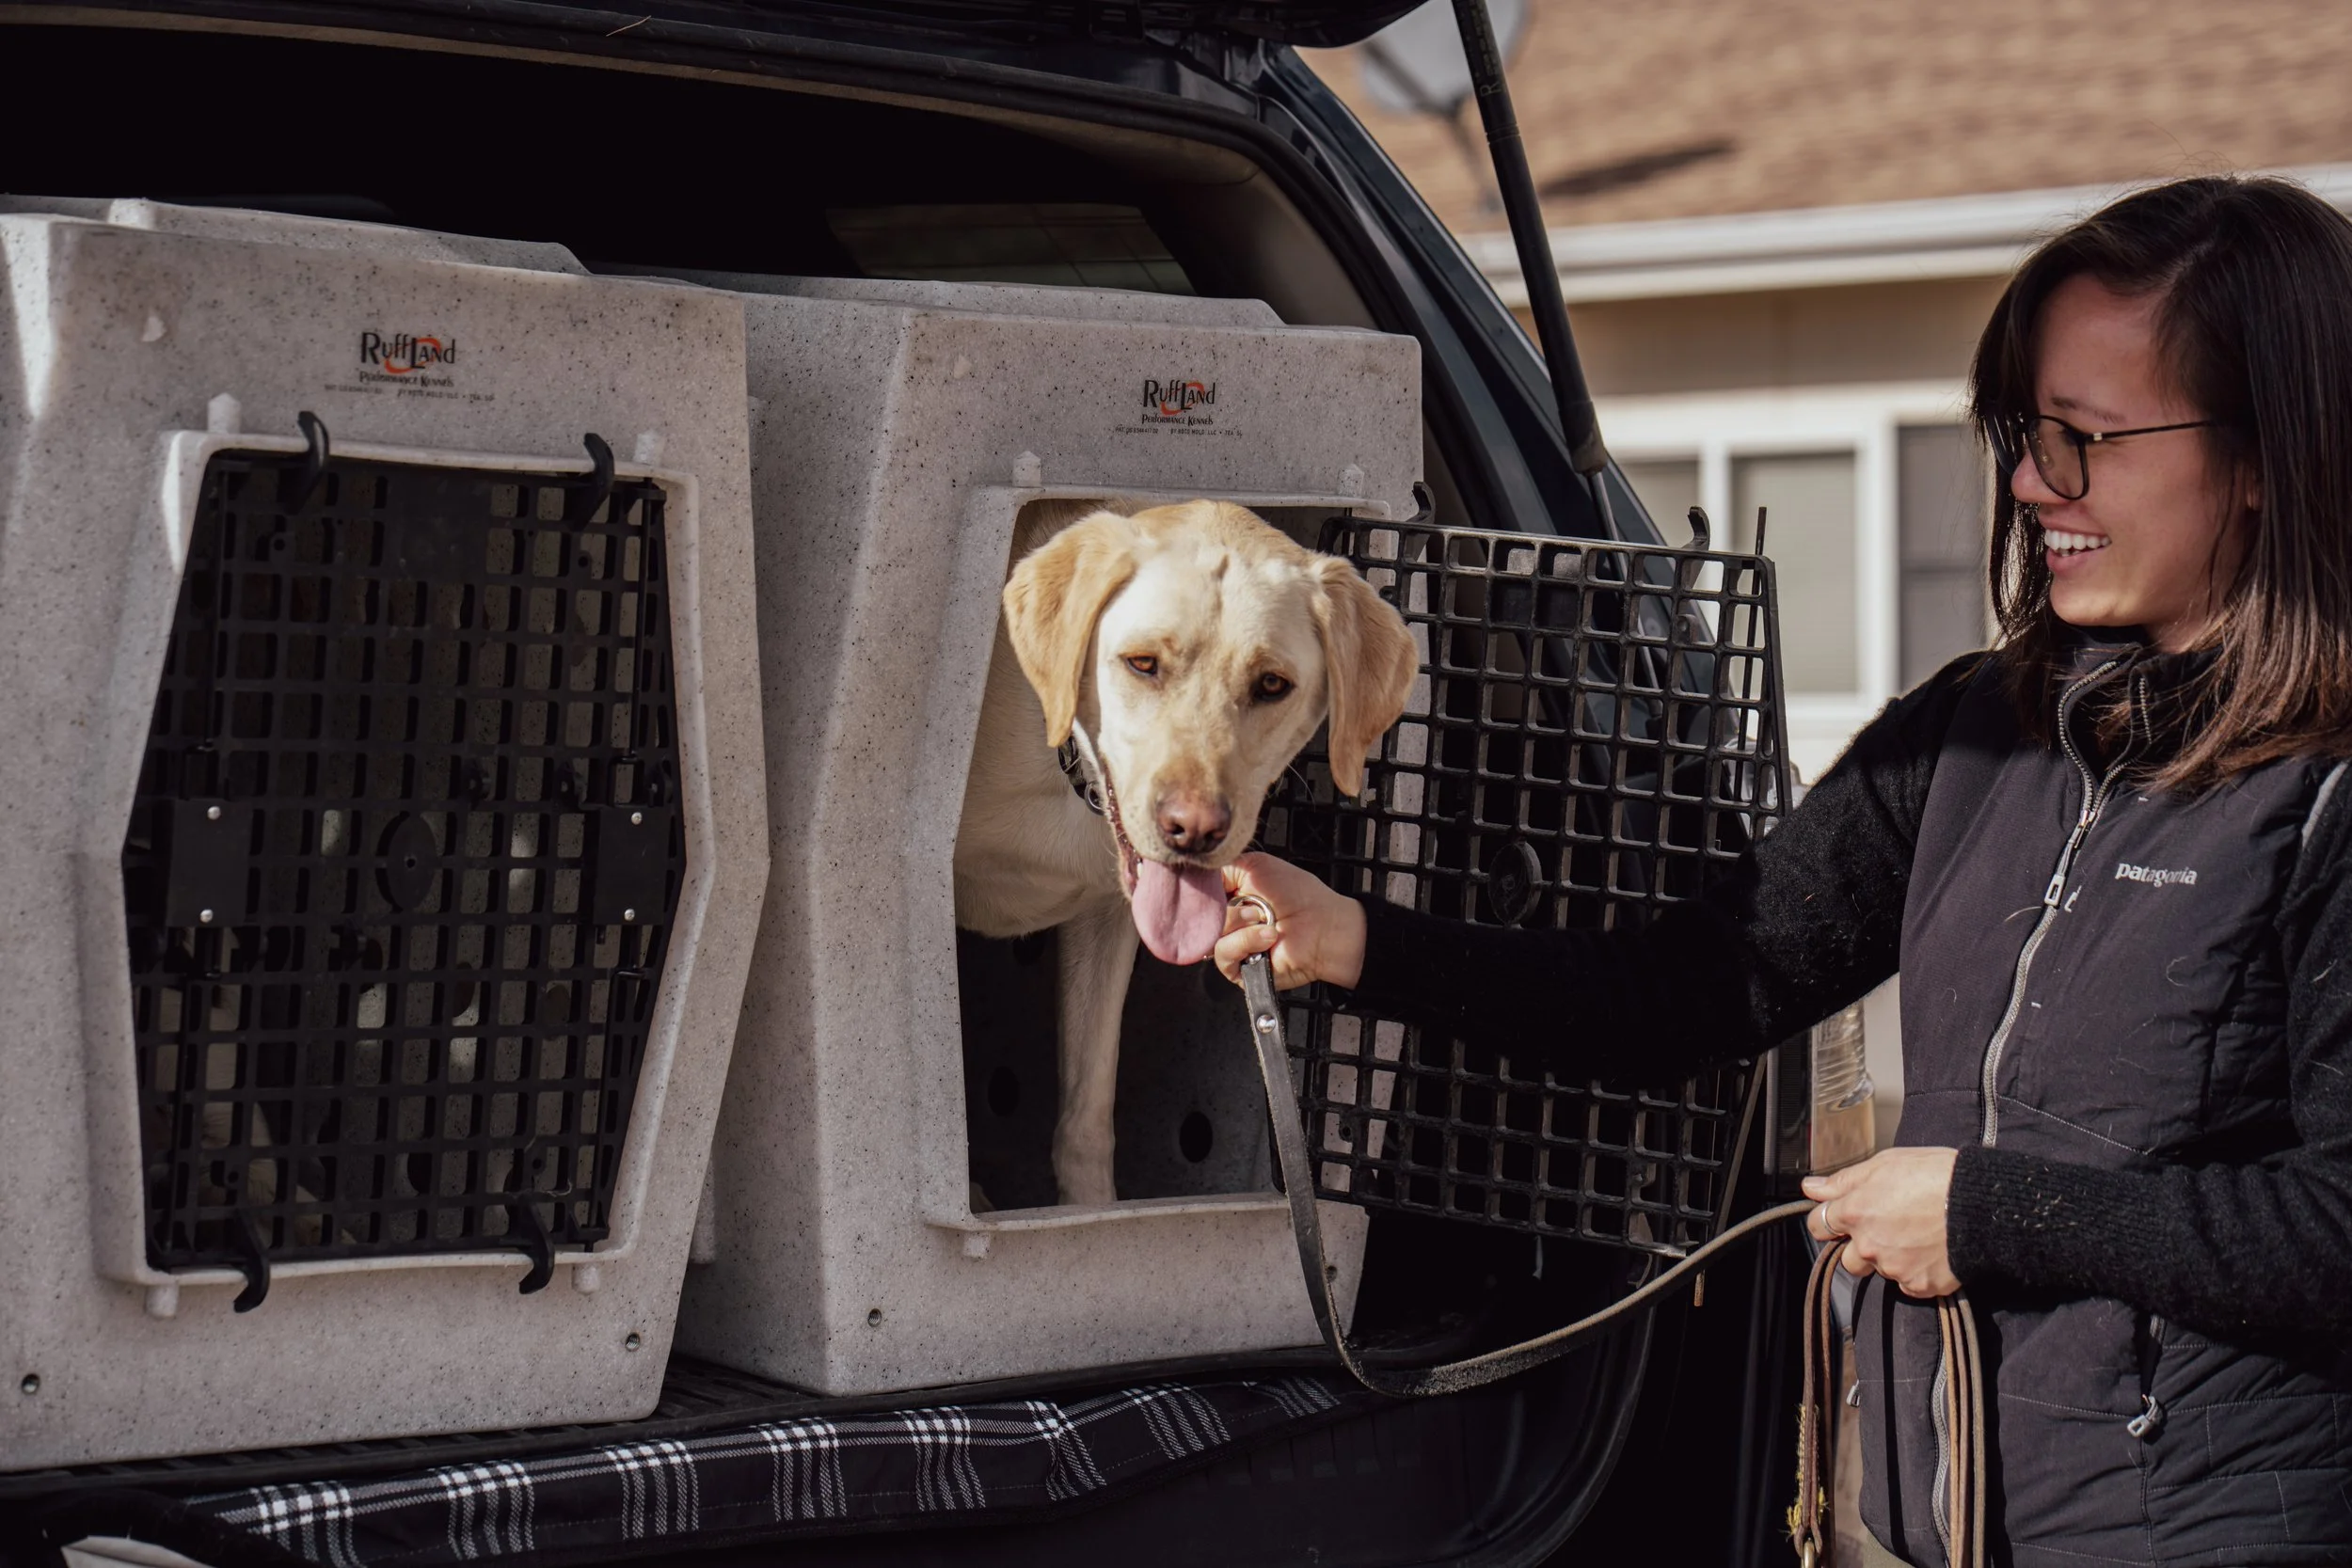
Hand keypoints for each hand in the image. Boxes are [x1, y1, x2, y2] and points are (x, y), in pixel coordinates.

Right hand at [1212, 852, 1367, 990]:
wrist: (1324, 926)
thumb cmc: (1299, 895)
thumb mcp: (1256, 865)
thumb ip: (1221, 866)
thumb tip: (1196, 875)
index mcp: (1229, 898)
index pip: (1198, 895)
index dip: (1201, 891)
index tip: (1209, 885)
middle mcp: (1227, 923)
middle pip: (1199, 915)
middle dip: (1226, 908)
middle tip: (1254, 907)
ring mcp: (1232, 946)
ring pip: (1210, 935)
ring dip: (1239, 924)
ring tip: (1264, 921)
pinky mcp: (1239, 969)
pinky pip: (1223, 955)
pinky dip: (1245, 942)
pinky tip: (1267, 937)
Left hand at [1803, 1148, 1960, 1297]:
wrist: (1983, 1204)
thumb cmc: (1937, 1175)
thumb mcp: (1885, 1164)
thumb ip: (1844, 1180)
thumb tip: (1810, 1187)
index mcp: (1855, 1212)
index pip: (1818, 1226)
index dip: (1829, 1221)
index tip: (1844, 1217)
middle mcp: (1868, 1245)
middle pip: (1848, 1257)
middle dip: (1862, 1246)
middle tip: (1890, 1228)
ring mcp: (1893, 1268)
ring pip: (1880, 1270)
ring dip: (1890, 1259)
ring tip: (1917, 1236)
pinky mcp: (1919, 1285)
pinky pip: (1908, 1284)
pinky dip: (1916, 1272)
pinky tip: (1932, 1251)